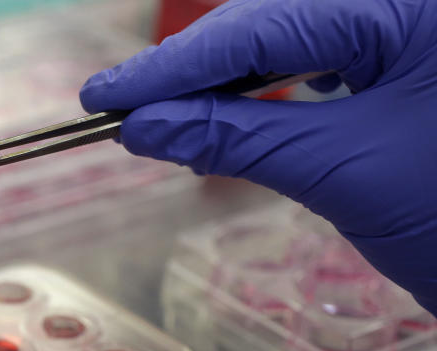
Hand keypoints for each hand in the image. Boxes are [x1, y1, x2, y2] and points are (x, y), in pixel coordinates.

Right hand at [80, 0, 436, 313]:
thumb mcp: (342, 172)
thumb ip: (236, 137)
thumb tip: (142, 126)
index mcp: (409, 6)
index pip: (268, 21)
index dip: (175, 63)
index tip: (105, 96)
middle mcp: (406, 7)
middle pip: (276, 18)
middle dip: (194, 70)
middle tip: (122, 110)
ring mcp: (408, 32)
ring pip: (292, 37)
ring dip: (224, 81)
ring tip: (165, 121)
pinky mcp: (408, 60)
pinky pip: (320, 61)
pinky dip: (265, 94)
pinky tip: (228, 117)